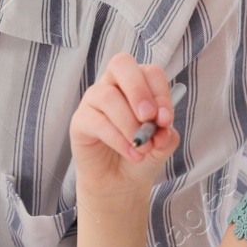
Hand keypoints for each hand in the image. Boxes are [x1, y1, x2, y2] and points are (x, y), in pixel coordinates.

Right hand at [69, 52, 181, 204]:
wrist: (121, 182)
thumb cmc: (142, 154)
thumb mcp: (162, 145)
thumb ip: (166, 134)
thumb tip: (162, 129)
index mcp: (138, 83)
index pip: (149, 72)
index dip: (160, 93)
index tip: (166, 120)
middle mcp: (113, 84)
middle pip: (121, 64)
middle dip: (138, 90)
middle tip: (149, 118)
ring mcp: (93, 100)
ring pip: (108, 96)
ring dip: (129, 123)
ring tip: (143, 147)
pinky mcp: (80, 121)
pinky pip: (97, 121)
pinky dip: (118, 139)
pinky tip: (132, 153)